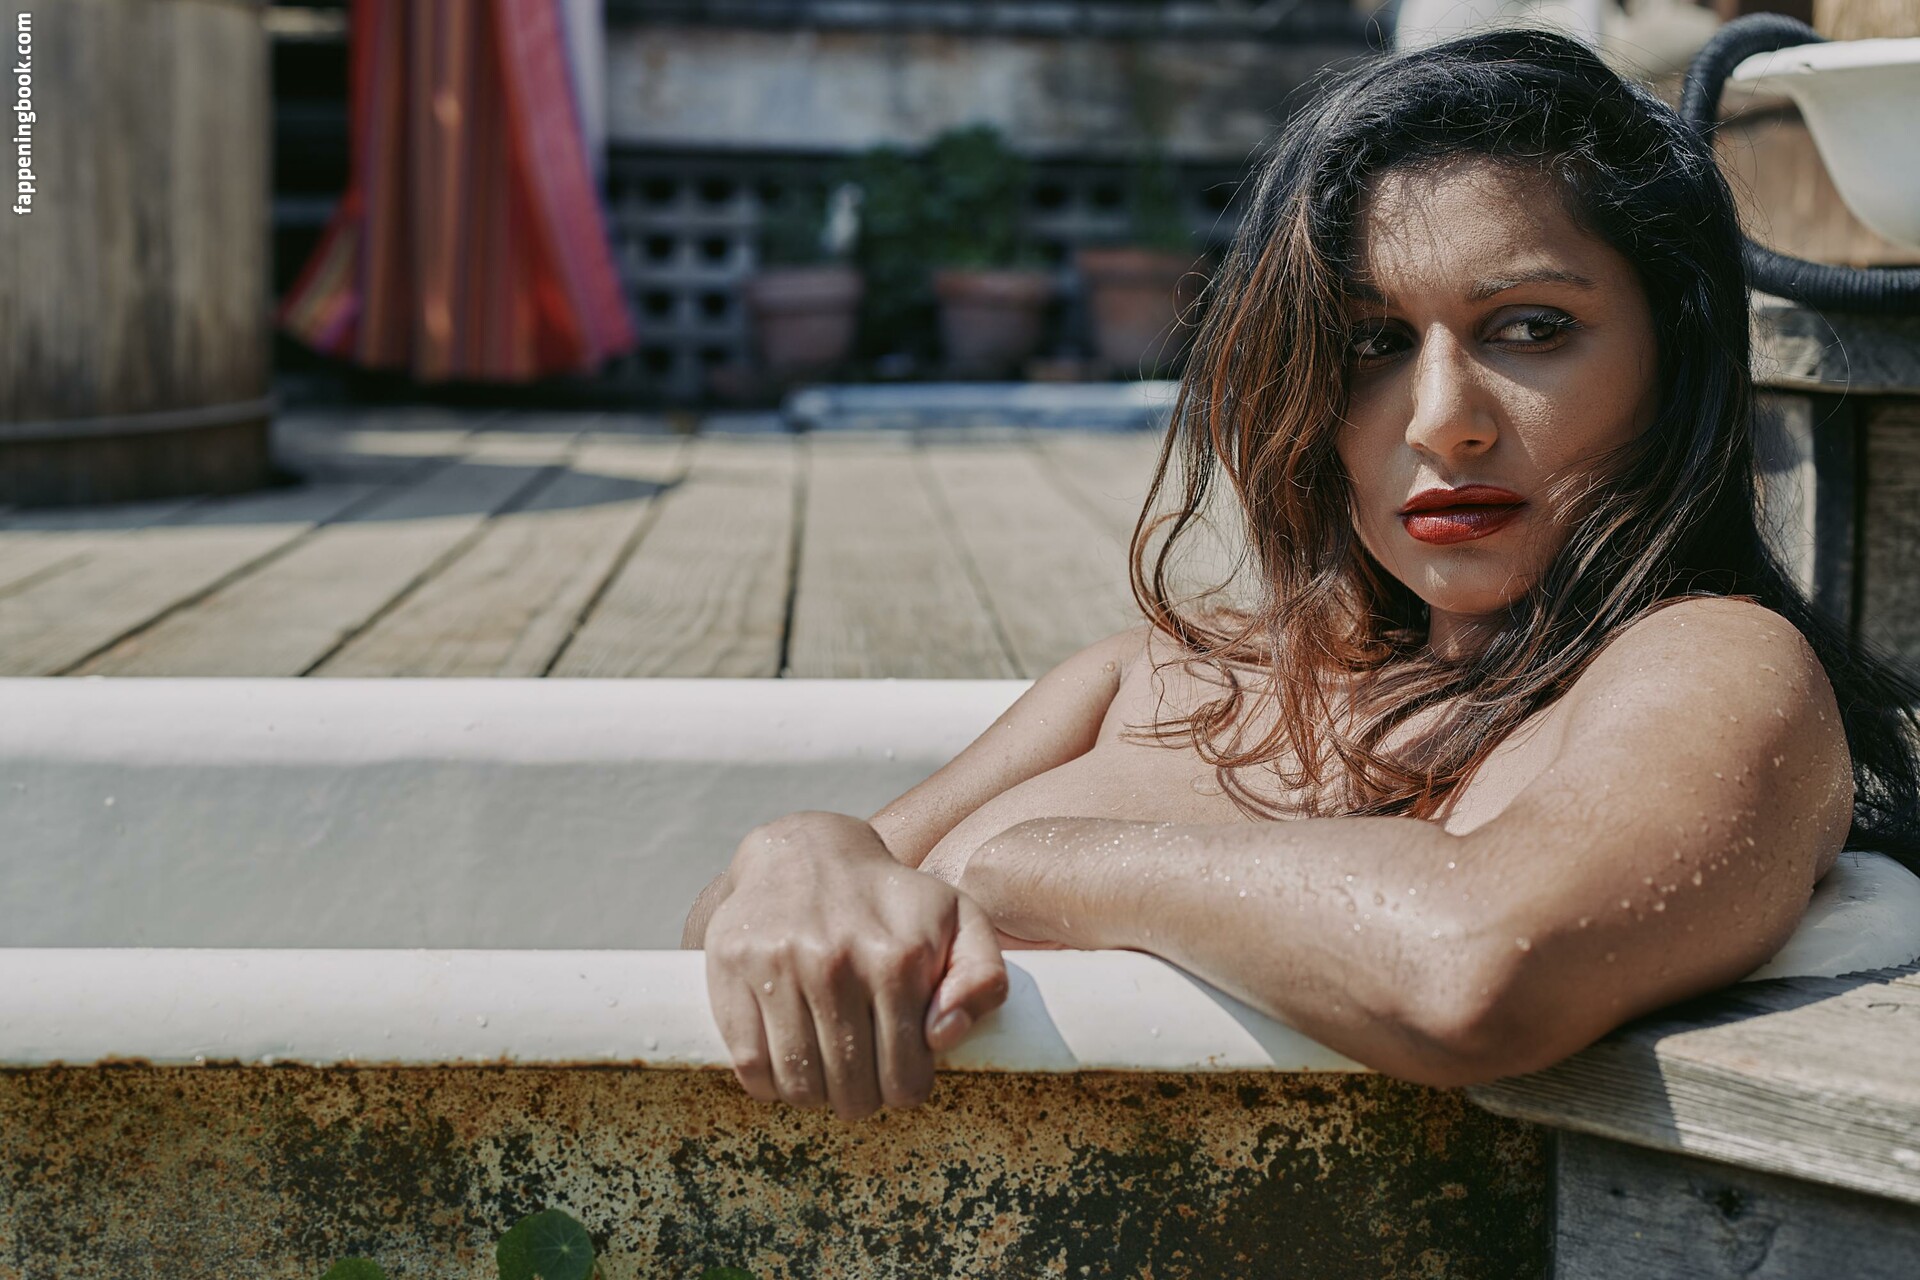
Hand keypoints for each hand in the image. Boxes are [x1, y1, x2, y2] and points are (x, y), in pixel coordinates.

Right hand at [703, 811, 1008, 1120]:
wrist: (805, 852)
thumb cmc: (892, 901)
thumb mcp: (959, 921)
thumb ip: (983, 977)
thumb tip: (945, 1033)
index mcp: (898, 957)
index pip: (906, 1076)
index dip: (907, 1089)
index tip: (902, 1074)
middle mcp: (836, 962)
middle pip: (852, 1089)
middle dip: (864, 1099)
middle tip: (864, 1082)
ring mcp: (779, 966)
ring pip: (800, 1084)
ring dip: (817, 1097)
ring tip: (828, 1075)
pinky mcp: (731, 970)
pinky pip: (750, 1066)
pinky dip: (770, 1086)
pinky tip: (788, 1066)